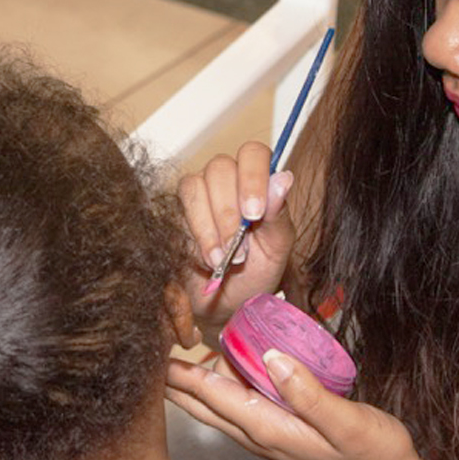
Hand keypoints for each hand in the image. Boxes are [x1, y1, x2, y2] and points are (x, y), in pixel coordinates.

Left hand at [164, 350, 418, 459]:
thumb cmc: (374, 452)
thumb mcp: (347, 421)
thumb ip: (308, 393)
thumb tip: (271, 358)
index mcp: (268, 429)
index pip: (212, 396)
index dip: (182, 373)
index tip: (154, 350)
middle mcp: (258, 434)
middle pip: (203, 405)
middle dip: (173, 380)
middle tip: (146, 349)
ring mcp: (266, 435)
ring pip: (216, 407)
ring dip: (190, 385)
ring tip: (166, 358)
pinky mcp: (277, 432)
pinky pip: (235, 407)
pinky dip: (216, 388)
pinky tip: (216, 371)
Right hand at [178, 143, 297, 331]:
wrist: (227, 306)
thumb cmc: (257, 274)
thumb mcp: (277, 248)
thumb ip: (279, 214)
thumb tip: (283, 179)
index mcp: (256, 181)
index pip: (252, 153)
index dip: (252, 176)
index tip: (255, 213)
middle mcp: (225, 180)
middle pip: (219, 168)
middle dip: (228, 212)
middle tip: (239, 249)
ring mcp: (197, 195)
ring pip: (193, 187)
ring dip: (209, 228)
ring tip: (222, 261)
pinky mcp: (175, 215)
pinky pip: (176, 214)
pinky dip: (193, 241)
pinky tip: (206, 262)